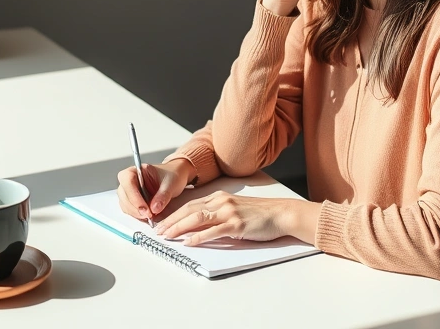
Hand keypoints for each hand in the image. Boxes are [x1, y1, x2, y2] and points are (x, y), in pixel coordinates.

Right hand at [116, 159, 192, 220]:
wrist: (174, 179)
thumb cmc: (170, 176)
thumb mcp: (170, 183)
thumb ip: (162, 195)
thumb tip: (154, 208)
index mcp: (135, 170)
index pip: (128, 181)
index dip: (134, 197)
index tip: (145, 209)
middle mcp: (129, 181)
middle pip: (124, 196)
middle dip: (136, 208)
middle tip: (149, 215)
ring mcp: (128, 192)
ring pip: (125, 205)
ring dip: (136, 214)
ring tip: (150, 216)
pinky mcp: (131, 202)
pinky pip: (130, 211)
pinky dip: (138, 216)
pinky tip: (148, 216)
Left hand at [154, 191, 317, 246]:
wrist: (281, 213)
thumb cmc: (261, 214)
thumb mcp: (236, 208)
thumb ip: (219, 214)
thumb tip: (200, 226)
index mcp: (219, 196)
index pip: (190, 204)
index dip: (174, 214)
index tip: (162, 222)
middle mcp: (221, 201)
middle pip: (189, 210)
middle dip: (171, 221)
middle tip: (158, 231)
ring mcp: (228, 212)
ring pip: (197, 218)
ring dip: (179, 227)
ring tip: (167, 236)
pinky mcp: (236, 225)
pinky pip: (212, 231)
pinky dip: (198, 237)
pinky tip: (188, 242)